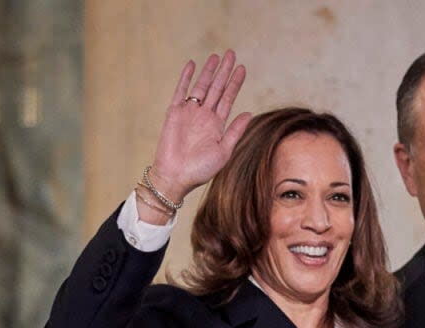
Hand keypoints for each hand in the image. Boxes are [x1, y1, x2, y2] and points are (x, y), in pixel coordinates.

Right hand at [148, 50, 251, 202]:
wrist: (176, 176)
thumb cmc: (200, 170)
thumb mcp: (224, 151)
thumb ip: (235, 131)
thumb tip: (249, 113)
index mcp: (218, 124)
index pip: (229, 98)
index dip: (235, 83)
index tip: (242, 68)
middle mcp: (205, 115)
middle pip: (217, 88)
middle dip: (224, 71)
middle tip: (231, 53)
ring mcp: (190, 112)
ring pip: (201, 86)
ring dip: (208, 71)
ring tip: (216, 57)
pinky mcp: (174, 112)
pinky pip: (180, 91)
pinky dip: (186, 78)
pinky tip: (192, 65)